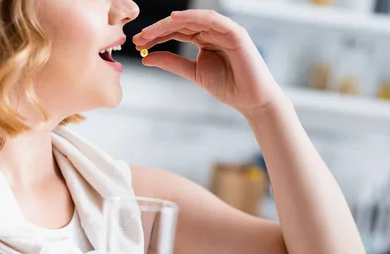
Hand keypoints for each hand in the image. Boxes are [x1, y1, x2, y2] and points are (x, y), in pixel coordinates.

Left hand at [133, 9, 285, 117]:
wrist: (251, 101)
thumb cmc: (228, 86)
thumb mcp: (193, 73)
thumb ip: (172, 63)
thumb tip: (146, 58)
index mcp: (204, 39)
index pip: (176, 32)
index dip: (156, 36)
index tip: (138, 44)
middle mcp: (213, 31)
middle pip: (181, 24)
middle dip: (157, 30)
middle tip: (138, 39)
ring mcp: (224, 30)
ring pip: (192, 20)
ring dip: (168, 24)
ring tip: (149, 33)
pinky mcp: (235, 33)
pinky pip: (211, 19)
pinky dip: (193, 17)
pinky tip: (174, 19)